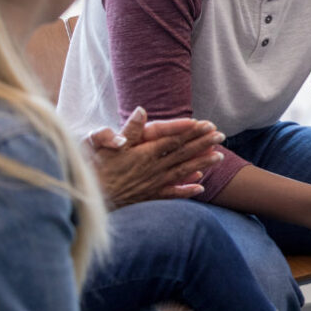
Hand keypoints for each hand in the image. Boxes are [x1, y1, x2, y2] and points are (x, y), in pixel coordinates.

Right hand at [85, 107, 224, 207]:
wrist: (89, 199)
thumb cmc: (94, 169)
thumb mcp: (104, 144)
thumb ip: (127, 129)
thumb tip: (141, 110)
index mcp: (144, 153)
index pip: (173, 140)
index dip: (191, 131)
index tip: (207, 124)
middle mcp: (153, 168)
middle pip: (183, 154)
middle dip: (203, 144)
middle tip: (221, 136)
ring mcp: (153, 184)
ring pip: (182, 172)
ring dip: (201, 164)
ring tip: (219, 157)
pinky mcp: (149, 197)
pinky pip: (172, 194)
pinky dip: (186, 190)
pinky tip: (200, 187)